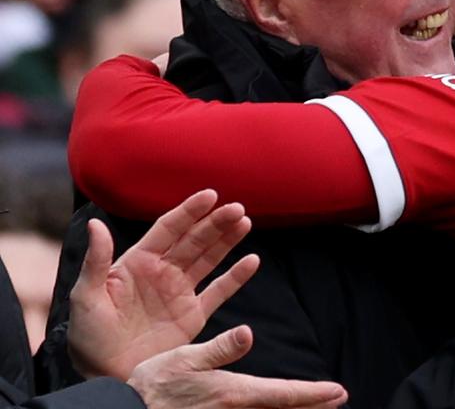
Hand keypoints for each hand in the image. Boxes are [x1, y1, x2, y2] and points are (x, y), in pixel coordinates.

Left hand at [70, 190, 259, 379]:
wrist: (105, 374)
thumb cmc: (89, 336)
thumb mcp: (86, 296)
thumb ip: (96, 260)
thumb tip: (95, 223)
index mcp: (137, 262)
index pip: (168, 229)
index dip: (189, 212)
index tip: (210, 195)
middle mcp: (162, 272)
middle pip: (194, 240)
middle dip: (215, 222)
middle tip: (237, 208)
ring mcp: (180, 292)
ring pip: (209, 259)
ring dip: (227, 240)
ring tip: (245, 222)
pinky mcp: (193, 315)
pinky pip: (219, 292)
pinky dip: (236, 277)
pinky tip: (252, 261)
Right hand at [127, 325, 346, 408]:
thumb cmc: (153, 387)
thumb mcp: (184, 359)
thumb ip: (220, 349)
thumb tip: (247, 333)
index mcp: (233, 393)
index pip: (284, 394)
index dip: (313, 394)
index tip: (338, 392)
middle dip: (312, 406)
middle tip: (337, 399)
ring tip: (317, 406)